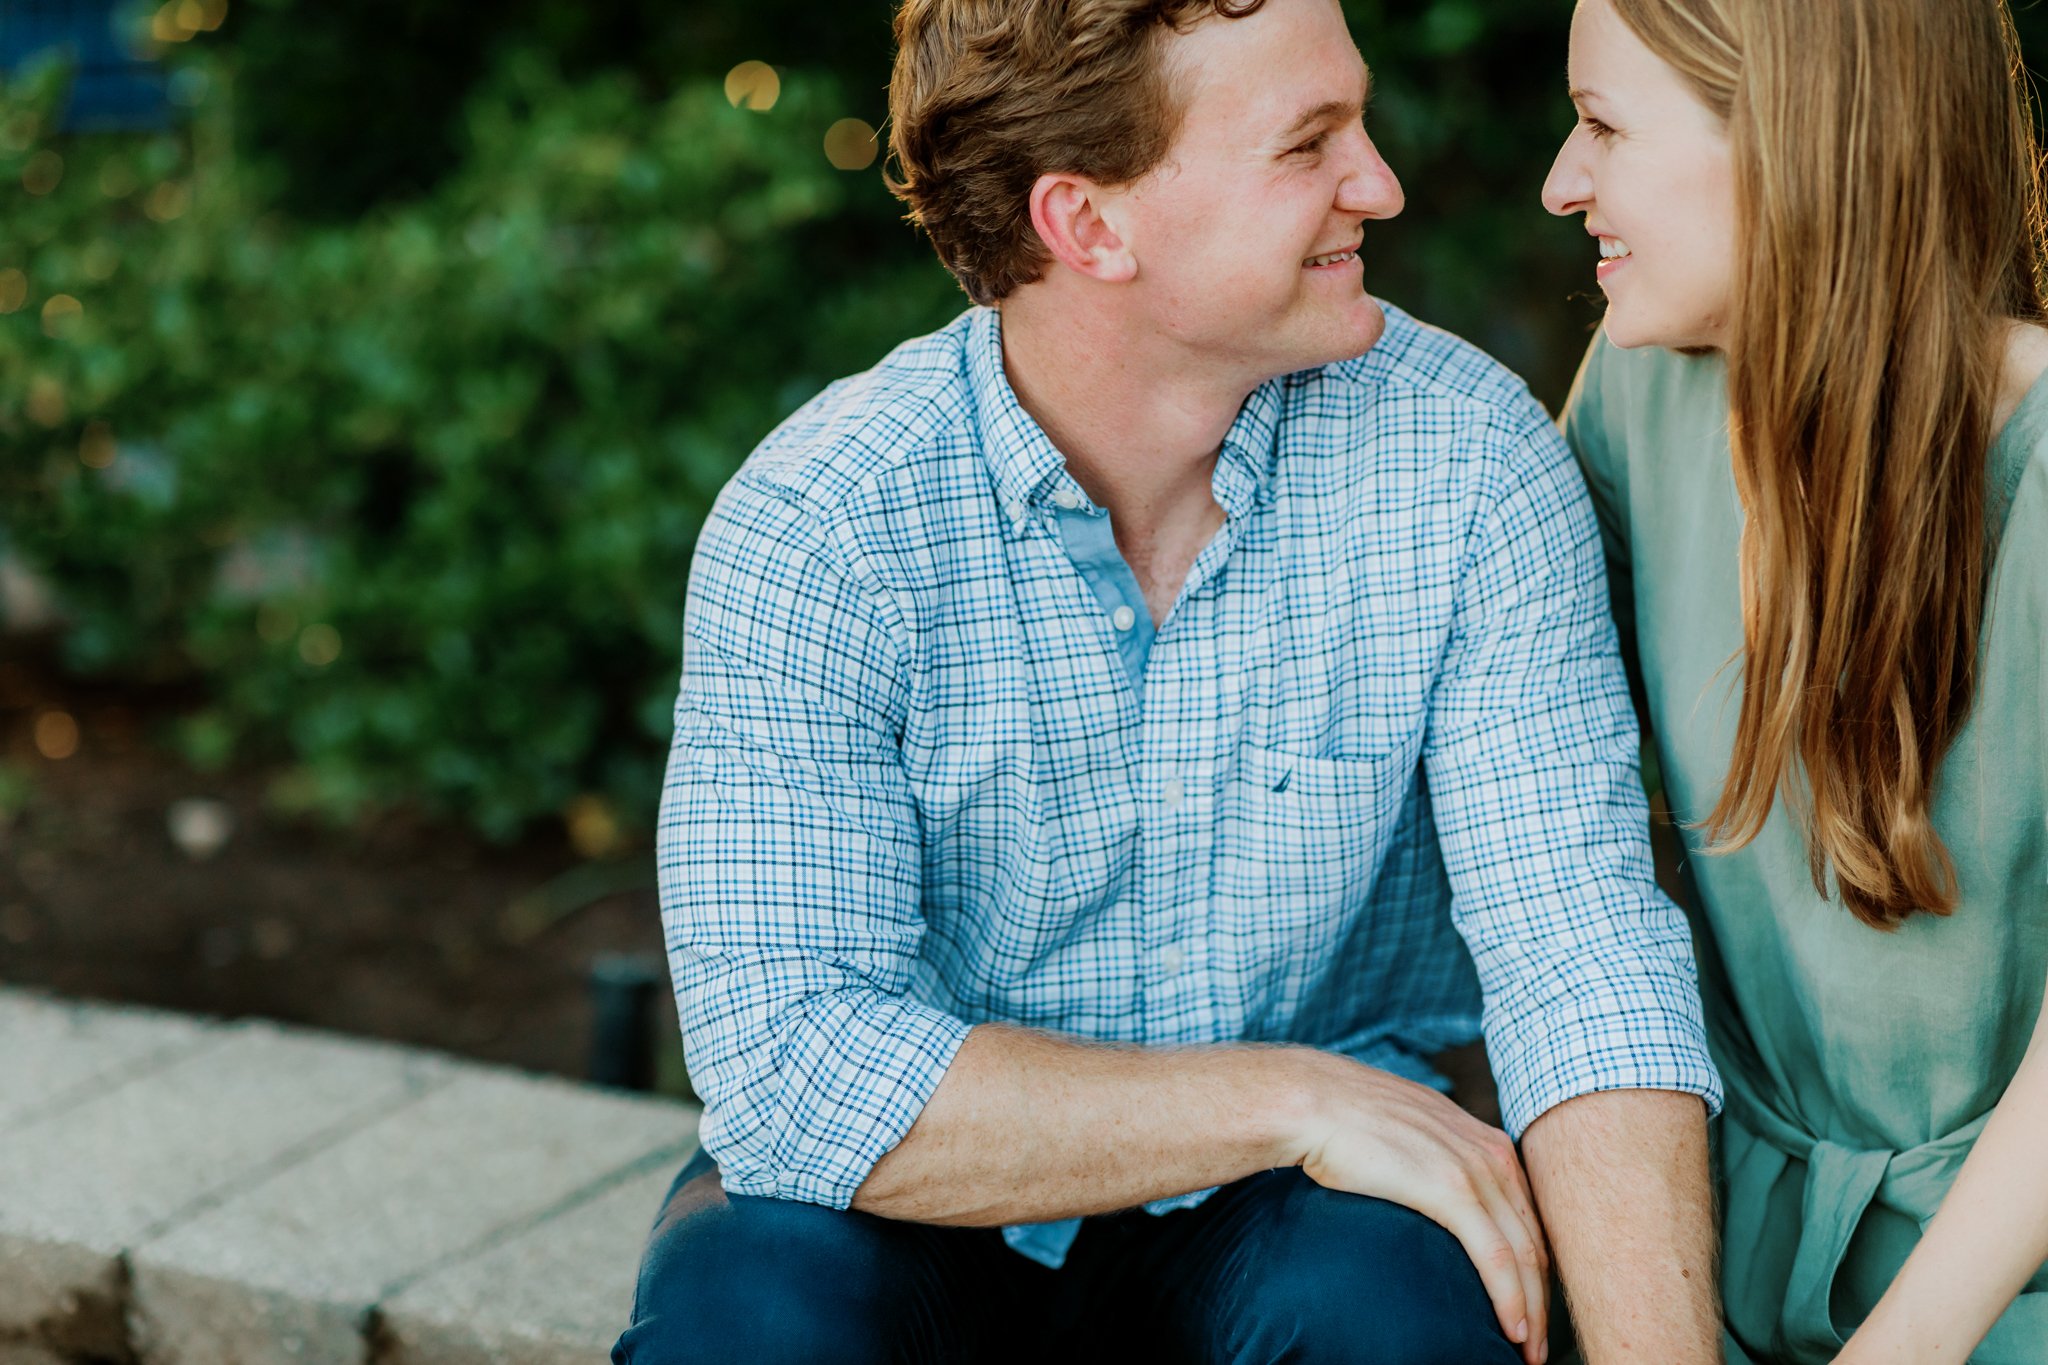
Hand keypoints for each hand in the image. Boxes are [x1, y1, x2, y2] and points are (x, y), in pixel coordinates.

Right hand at [1288, 1052, 1550, 1364]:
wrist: (1313, 1101)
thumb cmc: (1347, 1120)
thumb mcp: (1414, 1133)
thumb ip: (1438, 1159)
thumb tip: (1430, 1190)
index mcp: (1487, 1142)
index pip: (1529, 1217)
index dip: (1536, 1269)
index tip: (1532, 1307)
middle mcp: (1493, 1154)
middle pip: (1535, 1240)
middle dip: (1542, 1298)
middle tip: (1540, 1346)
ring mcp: (1475, 1170)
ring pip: (1524, 1254)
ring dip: (1533, 1310)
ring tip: (1529, 1351)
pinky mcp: (1452, 1189)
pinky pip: (1495, 1257)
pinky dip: (1509, 1299)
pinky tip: (1512, 1330)